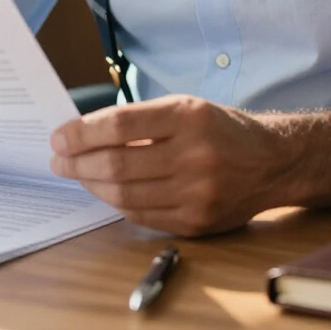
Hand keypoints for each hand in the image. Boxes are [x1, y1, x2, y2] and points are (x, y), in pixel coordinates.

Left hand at [49, 95, 290, 235]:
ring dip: (91, 185)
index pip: (120, 124)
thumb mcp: (185, 107)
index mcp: (188, 116)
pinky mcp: (197, 222)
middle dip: (78, 162)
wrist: (272, 162)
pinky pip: (142, 215)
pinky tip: (104, 191)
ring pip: (125, 194)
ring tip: (77, 174)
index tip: (59, 136)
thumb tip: (84, 133)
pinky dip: (116, 204)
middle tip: (58, 159)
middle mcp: (194, 155)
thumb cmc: (220, 128)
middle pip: (117, 164)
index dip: (82, 132)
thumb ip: (140, 119)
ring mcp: (197, 193)